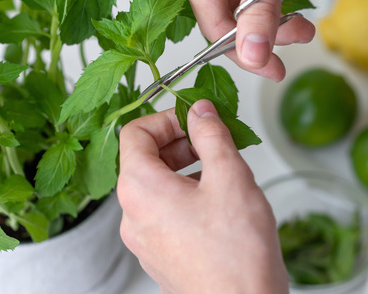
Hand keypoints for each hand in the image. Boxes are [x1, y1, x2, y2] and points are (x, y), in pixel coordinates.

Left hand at [117, 100, 287, 293]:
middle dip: (181, 143)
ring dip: (187, 170)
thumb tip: (200, 111)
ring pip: (157, 187)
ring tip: (223, 173)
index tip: (195, 118)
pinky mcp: (160, 255)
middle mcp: (132, 215)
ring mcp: (144, 239)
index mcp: (140, 189)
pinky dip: (187, 197)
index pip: (134, 132)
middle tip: (214, 141)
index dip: (166, 117)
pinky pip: (165, 213)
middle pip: (144, 159)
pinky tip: (220, 203)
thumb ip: (211, 134)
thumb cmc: (235, 254)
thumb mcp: (229, 175)